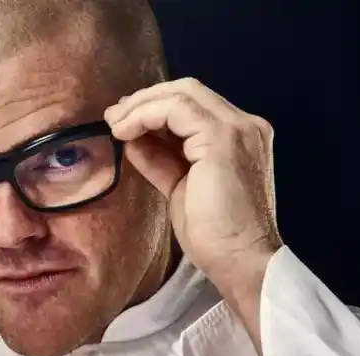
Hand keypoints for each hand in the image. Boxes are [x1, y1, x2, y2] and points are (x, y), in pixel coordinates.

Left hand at [104, 78, 281, 329]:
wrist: (240, 261)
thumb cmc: (215, 236)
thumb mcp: (181, 187)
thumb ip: (162, 159)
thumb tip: (133, 138)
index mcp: (241, 137)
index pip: (194, 106)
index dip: (155, 107)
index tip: (123, 122)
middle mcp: (245, 126)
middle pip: (188, 90)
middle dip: (145, 100)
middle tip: (114, 117)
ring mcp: (238, 129)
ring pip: (181, 93)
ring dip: (141, 106)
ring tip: (115, 125)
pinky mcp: (222, 138)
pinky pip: (176, 109)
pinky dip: (145, 115)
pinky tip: (126, 132)